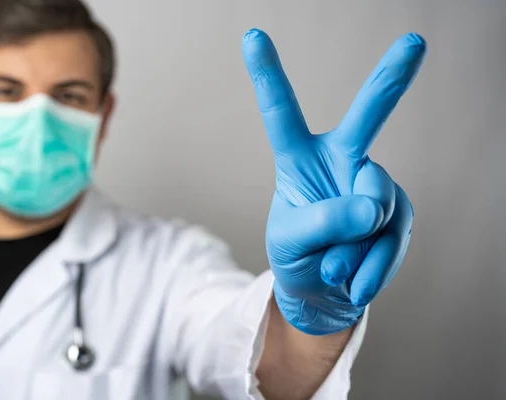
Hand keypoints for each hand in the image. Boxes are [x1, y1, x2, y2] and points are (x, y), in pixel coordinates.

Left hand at [243, 30, 425, 334]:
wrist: (324, 291)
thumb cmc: (297, 257)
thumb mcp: (290, 241)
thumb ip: (322, 222)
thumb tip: (370, 208)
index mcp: (299, 158)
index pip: (282, 113)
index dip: (268, 75)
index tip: (252, 36)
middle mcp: (341, 160)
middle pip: (366, 117)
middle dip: (390, 80)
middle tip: (414, 43)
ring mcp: (373, 185)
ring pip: (374, 203)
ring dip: (352, 247)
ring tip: (333, 268)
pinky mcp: (398, 212)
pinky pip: (391, 236)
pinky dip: (372, 266)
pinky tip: (355, 281)